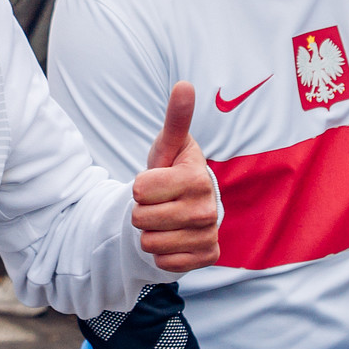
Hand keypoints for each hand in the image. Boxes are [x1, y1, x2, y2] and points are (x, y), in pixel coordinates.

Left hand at [131, 82, 220, 270]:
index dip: (138, 186)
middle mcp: (208, 209)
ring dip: (149, 233)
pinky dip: (162, 253)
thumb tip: (184, 85)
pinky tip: (172, 238)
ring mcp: (209, 235)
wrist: (188, 204)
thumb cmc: (172, 170)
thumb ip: (175, 119)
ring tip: (163, 220)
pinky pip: (166, 263)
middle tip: (156, 203)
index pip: (140, 190)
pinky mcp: (208, 256)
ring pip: (149, 243)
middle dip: (140, 211)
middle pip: (141, 218)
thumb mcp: (169, 145)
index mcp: (197, 178)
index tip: (152, 183)